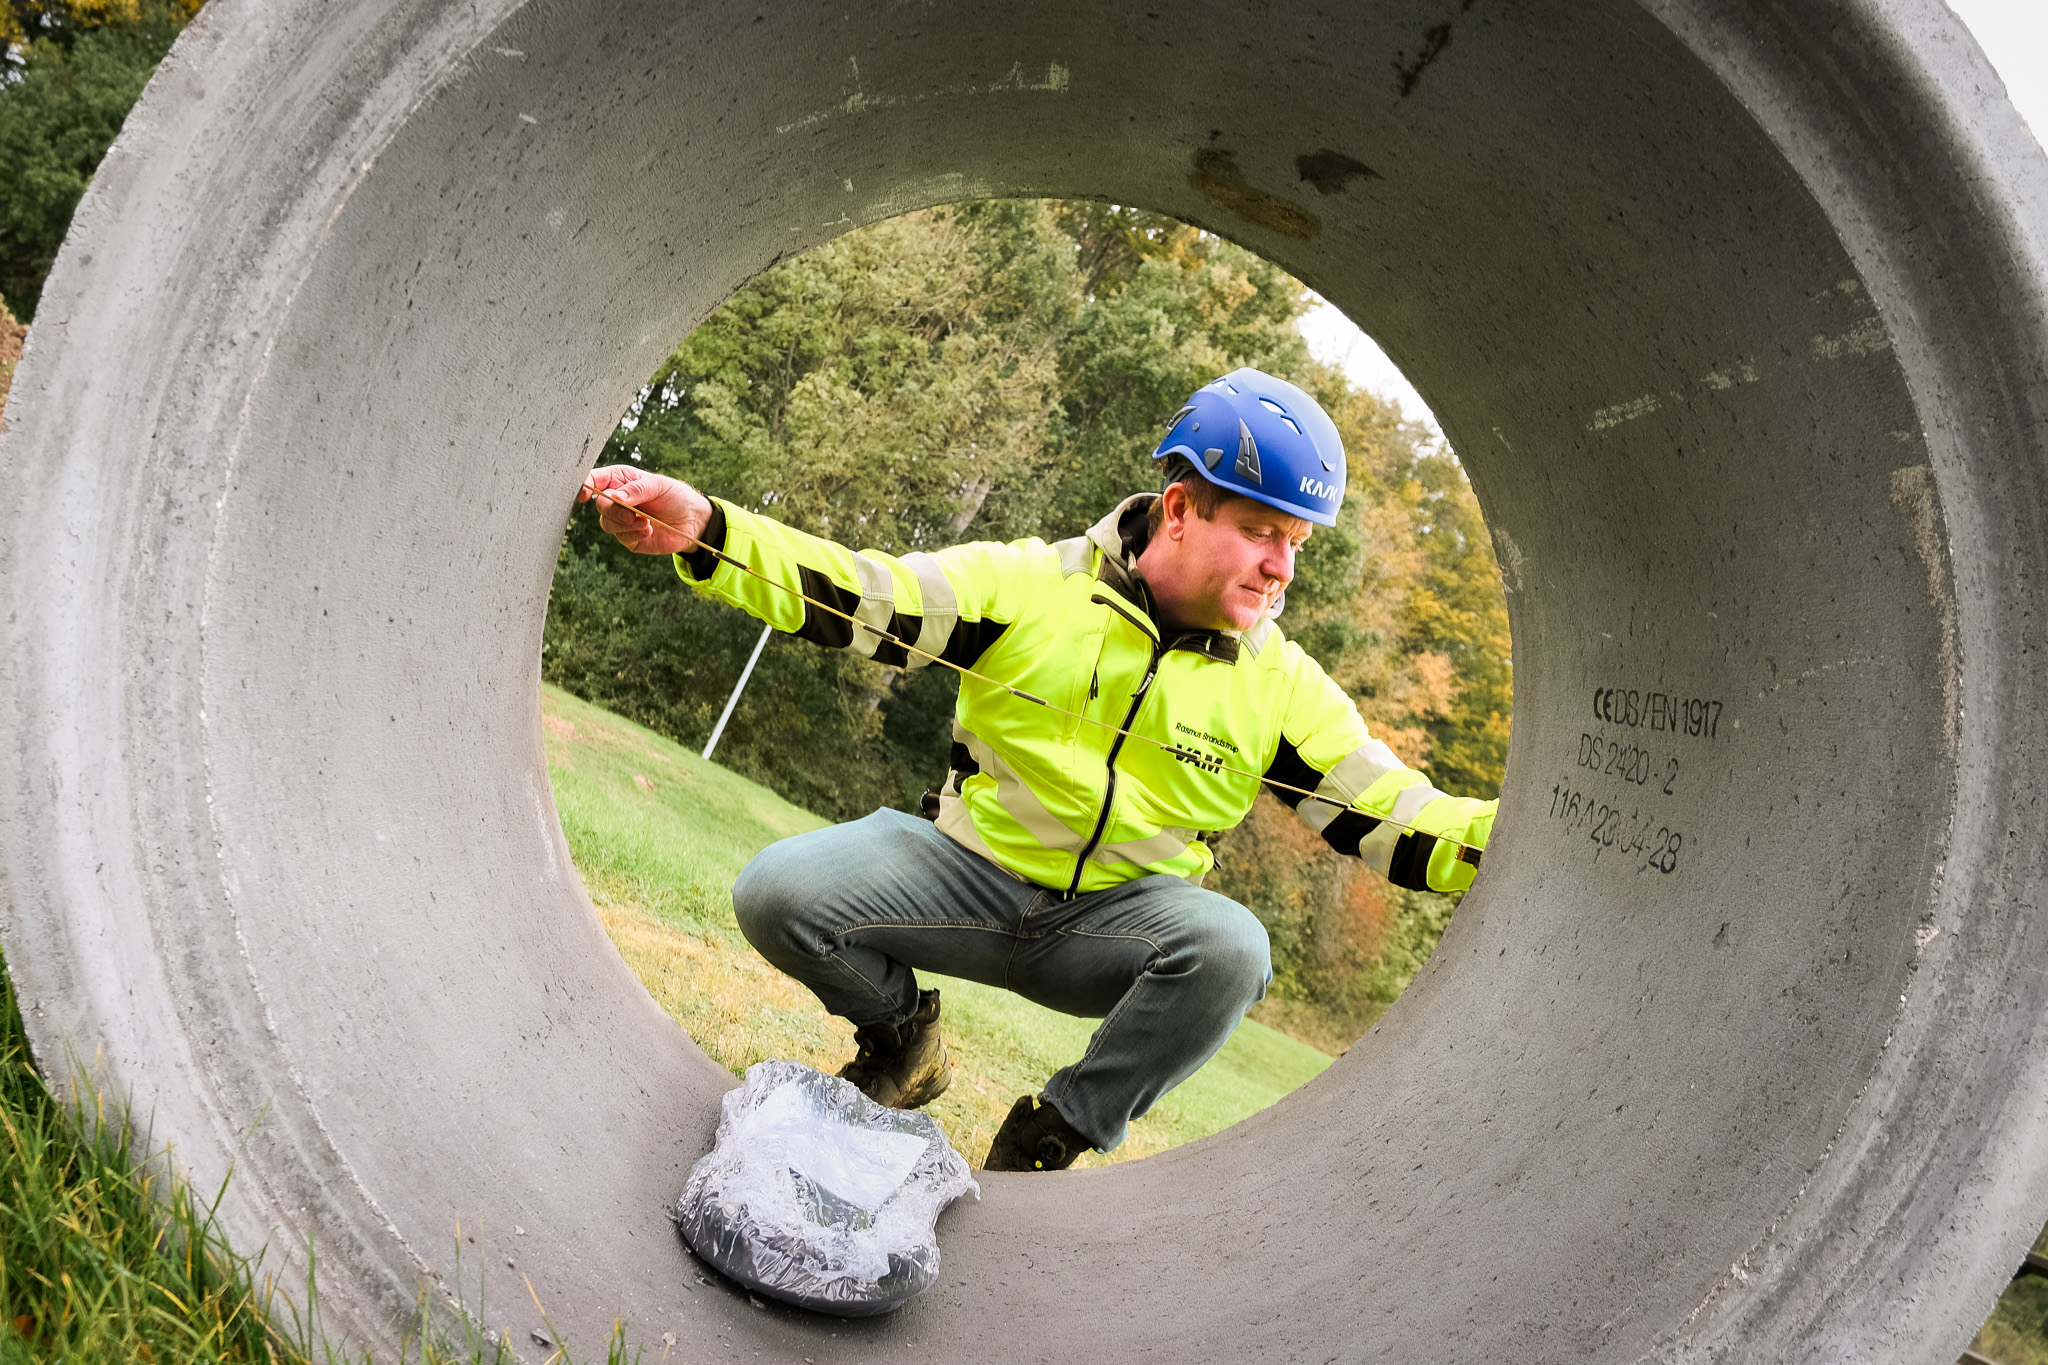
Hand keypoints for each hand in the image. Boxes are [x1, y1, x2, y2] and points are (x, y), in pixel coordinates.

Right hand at [578, 466, 711, 555]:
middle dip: (614, 510)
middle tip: (632, 513)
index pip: (594, 480)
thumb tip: (614, 497)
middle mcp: (616, 500)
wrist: (692, 520)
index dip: (585, 486)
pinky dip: (634, 533)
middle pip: (600, 505)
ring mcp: (621, 520)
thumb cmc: (675, 496)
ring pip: (607, 523)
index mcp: (620, 480)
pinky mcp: (629, 537)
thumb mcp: (658, 485)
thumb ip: (636, 489)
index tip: (585, 494)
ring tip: (646, 521)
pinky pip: (622, 537)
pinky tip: (649, 529)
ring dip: (625, 523)